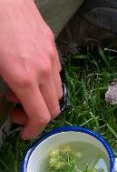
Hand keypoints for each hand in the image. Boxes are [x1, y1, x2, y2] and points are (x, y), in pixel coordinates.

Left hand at [0, 0, 61, 139]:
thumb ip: (2, 87)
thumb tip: (7, 97)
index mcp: (24, 77)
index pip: (41, 116)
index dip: (32, 130)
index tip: (22, 133)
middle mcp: (42, 68)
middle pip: (53, 106)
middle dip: (36, 116)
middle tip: (16, 112)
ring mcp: (49, 52)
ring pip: (56, 88)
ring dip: (42, 98)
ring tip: (19, 90)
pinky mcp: (49, 39)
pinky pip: (55, 69)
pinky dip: (45, 80)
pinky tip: (27, 71)